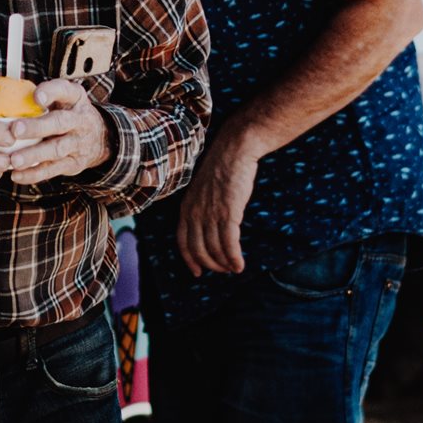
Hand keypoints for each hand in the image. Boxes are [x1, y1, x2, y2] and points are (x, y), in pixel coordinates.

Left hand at [6, 78, 111, 185]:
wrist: (100, 139)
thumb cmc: (69, 113)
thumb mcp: (64, 98)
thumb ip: (42, 95)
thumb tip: (3, 93)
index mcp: (75, 98)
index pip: (65, 91)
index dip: (51, 93)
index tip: (36, 96)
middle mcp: (79, 120)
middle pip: (59, 122)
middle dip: (37, 127)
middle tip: (15, 130)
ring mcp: (77, 143)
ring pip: (56, 149)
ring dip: (34, 155)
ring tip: (14, 160)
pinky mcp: (74, 163)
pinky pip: (53, 169)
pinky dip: (34, 174)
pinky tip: (17, 175)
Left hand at [176, 126, 262, 275]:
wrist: (234, 149)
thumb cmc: (222, 167)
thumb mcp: (202, 189)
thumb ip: (201, 208)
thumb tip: (208, 228)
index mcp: (186, 207)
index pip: (182, 242)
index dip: (189, 260)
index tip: (197, 273)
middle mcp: (195, 213)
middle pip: (199, 250)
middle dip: (211, 265)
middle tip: (223, 270)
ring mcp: (210, 213)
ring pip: (215, 250)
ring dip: (225, 264)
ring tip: (235, 268)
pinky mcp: (228, 213)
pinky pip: (229, 244)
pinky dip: (234, 258)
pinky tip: (240, 264)